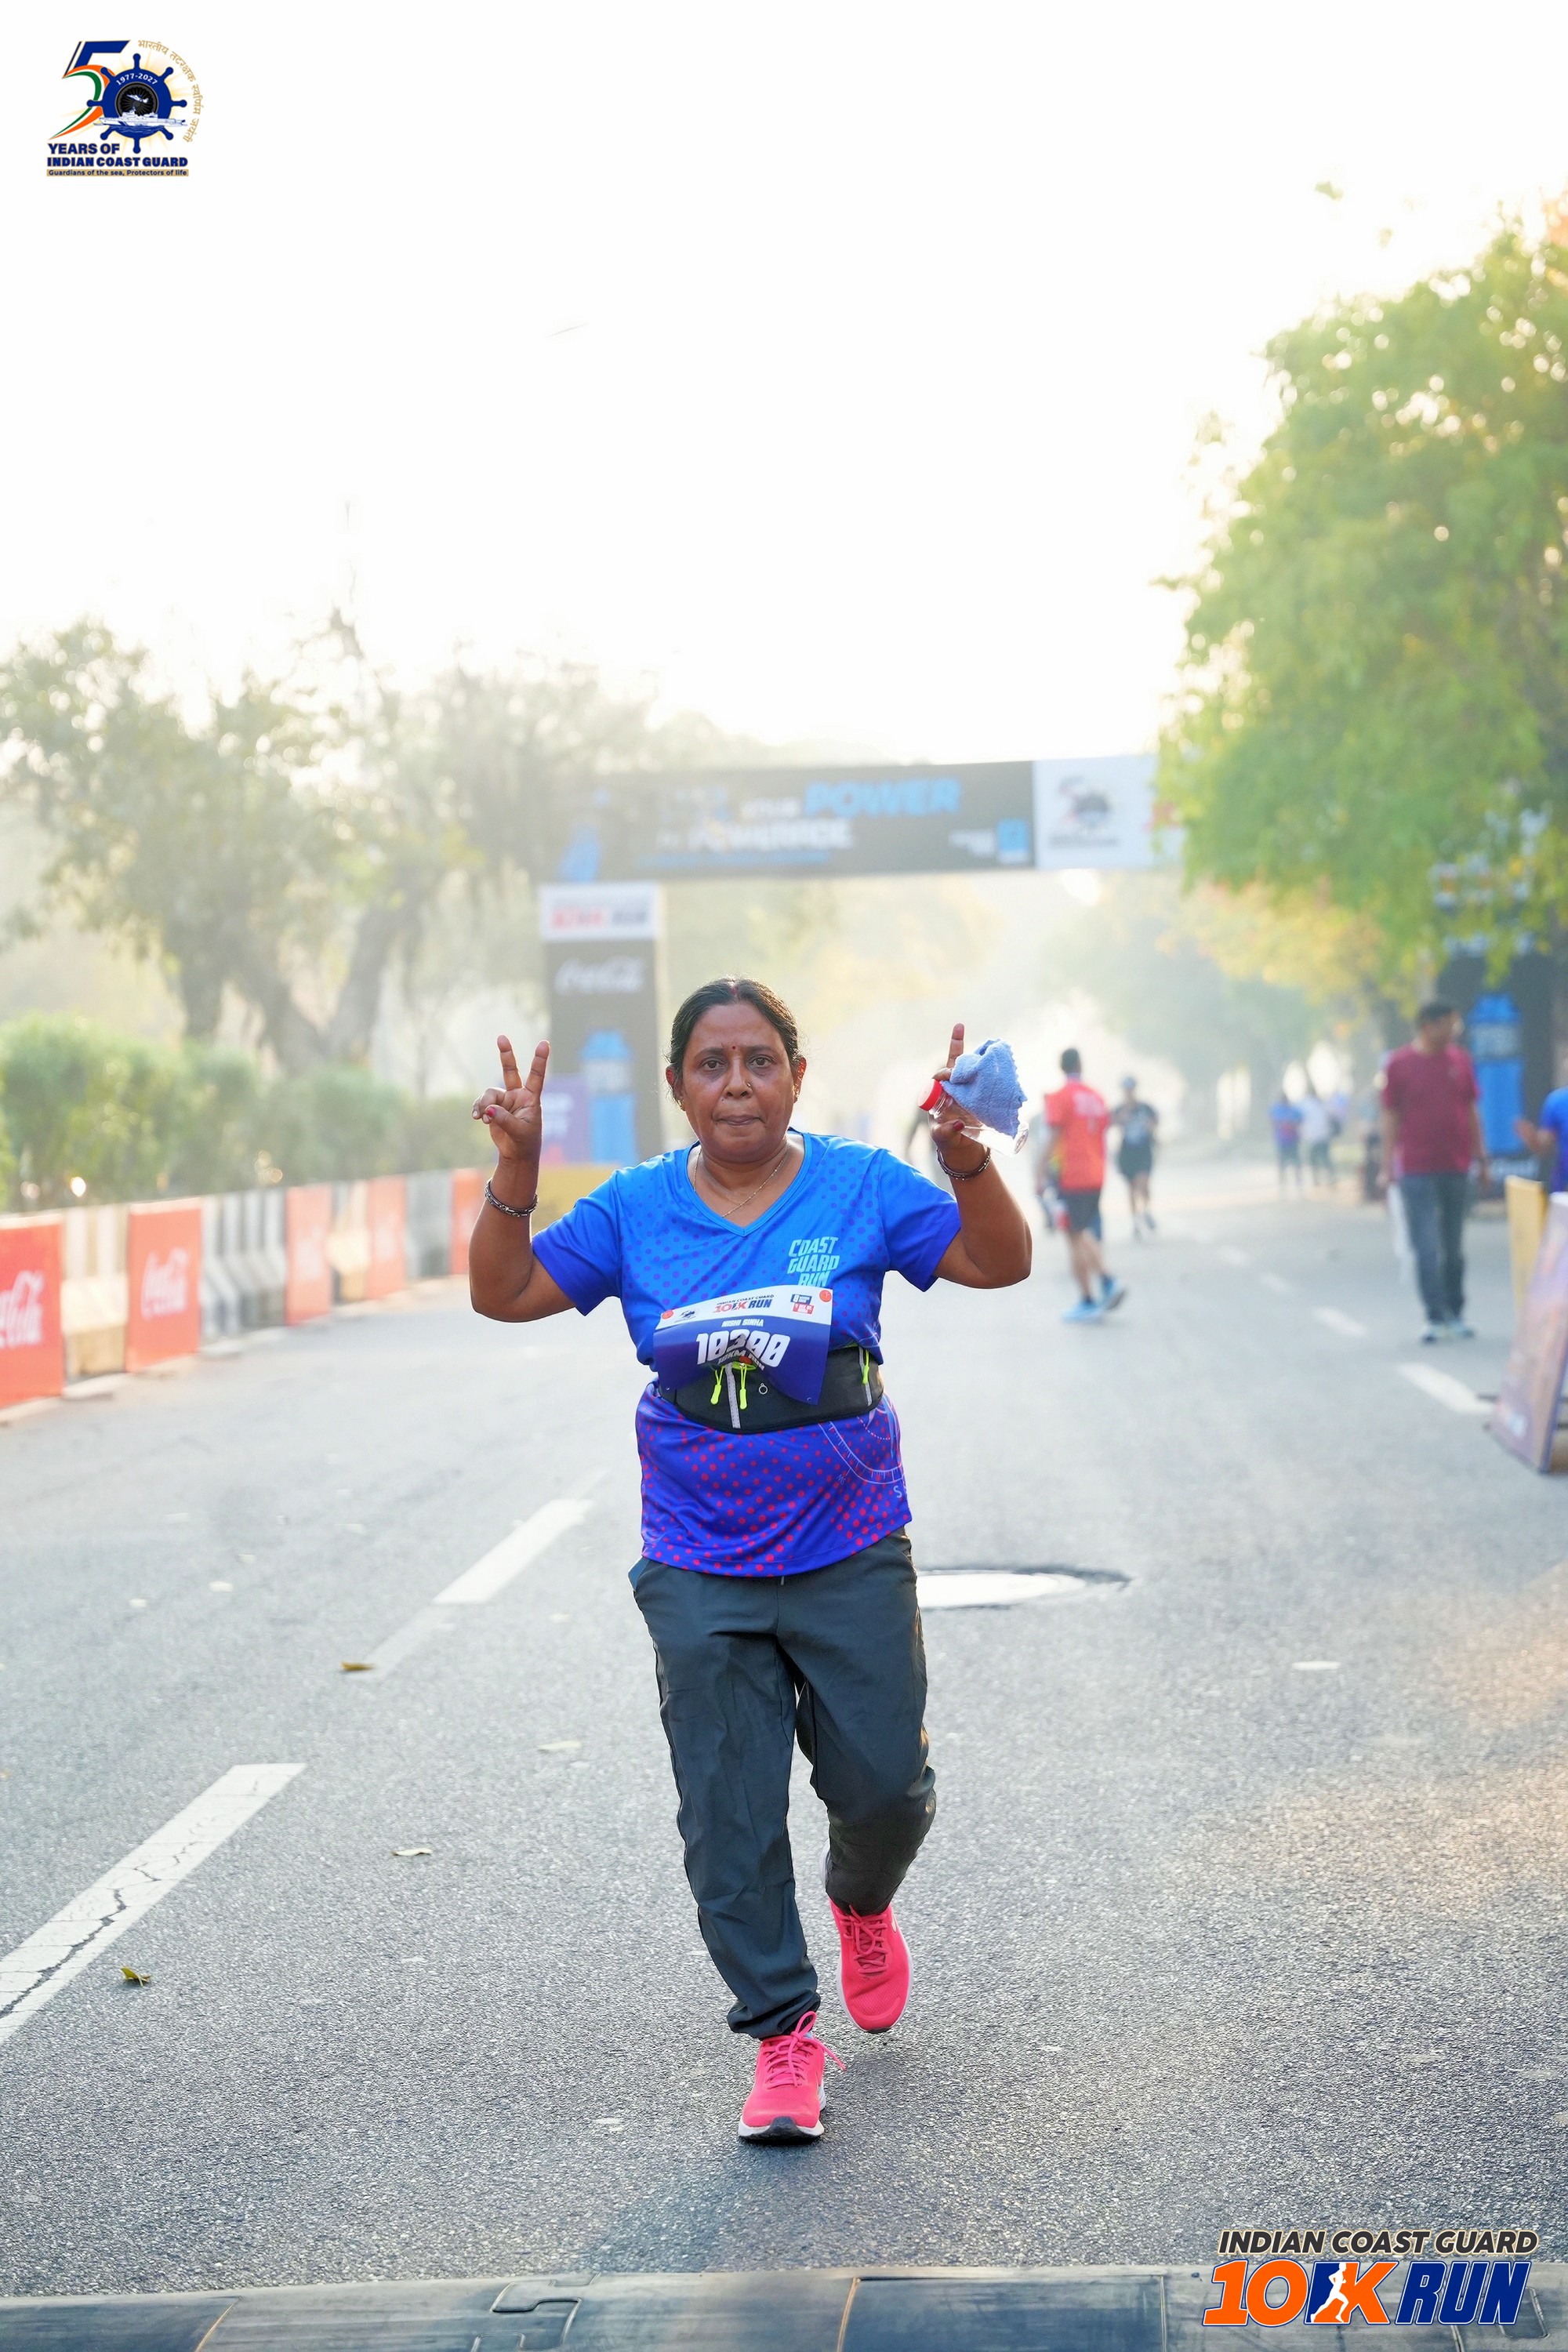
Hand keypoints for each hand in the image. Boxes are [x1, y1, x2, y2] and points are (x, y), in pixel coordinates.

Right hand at [472, 1035, 547, 1177]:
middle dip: (506, 1054)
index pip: (537, 1077)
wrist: (516, 1154)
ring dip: (484, 1105)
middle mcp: (518, 1095)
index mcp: (531, 1099)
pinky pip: (482, 1103)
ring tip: (484, 1118)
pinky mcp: (493, 1108)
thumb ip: (504, 1119)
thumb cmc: (525, 1142)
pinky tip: (477, 1118)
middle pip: (510, 1071)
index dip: (539, 1060)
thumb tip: (488, 1109)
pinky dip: (478, 1109)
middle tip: (501, 1037)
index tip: (544, 1043)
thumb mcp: (518, 1132)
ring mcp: (505, 1100)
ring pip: (490, 1094)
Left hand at [928, 1020, 985, 1173]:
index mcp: (938, 1096)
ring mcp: (965, 1088)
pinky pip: (981, 1076)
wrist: (964, 1146)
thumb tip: (958, 1124)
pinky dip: (986, 1064)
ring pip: (967, 1066)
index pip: (938, 1078)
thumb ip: (946, 1133)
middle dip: (955, 1046)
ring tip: (963, 1028)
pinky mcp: (979, 1091)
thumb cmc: (947, 1140)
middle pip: (953, 1064)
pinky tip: (992, 1052)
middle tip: (958, 1029)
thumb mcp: (943, 1138)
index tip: (949, 1074)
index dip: (943, 1073)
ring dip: (971, 1050)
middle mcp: (951, 1088)